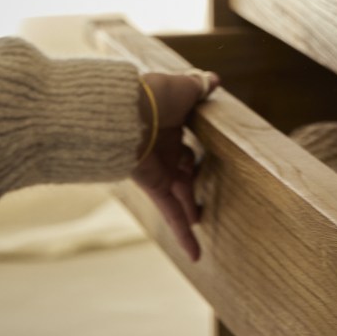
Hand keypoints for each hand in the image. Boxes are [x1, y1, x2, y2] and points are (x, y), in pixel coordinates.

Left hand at [131, 69, 218, 260]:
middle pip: (183, 173)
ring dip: (189, 211)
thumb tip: (214, 79)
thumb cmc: (152, 94)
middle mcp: (162, 150)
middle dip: (191, 186)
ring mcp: (158, 170)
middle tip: (199, 201)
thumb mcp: (181, 88)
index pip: (185, 144)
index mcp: (169, 125)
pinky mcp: (154, 186)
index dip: (194, 153)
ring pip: (179, 196)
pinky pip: (171, 213)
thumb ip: (198, 87)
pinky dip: (182, 235)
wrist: (122, 110)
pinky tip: (196, 256)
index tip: (198, 161)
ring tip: (200, 226)